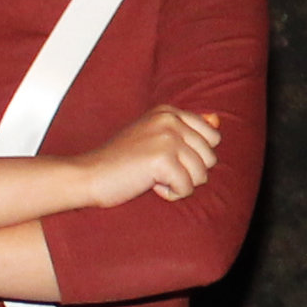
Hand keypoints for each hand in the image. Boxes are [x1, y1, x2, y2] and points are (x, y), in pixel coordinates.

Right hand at [73, 108, 220, 207]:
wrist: (88, 175)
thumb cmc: (121, 161)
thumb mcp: (155, 138)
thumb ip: (187, 129)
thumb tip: (218, 120)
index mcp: (169, 112)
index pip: (212, 137)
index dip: (195, 157)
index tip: (166, 158)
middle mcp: (170, 120)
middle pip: (210, 157)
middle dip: (189, 172)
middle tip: (159, 171)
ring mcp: (167, 138)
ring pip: (201, 174)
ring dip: (180, 184)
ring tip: (154, 177)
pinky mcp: (163, 159)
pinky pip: (186, 188)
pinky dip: (171, 194)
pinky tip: (150, 185)